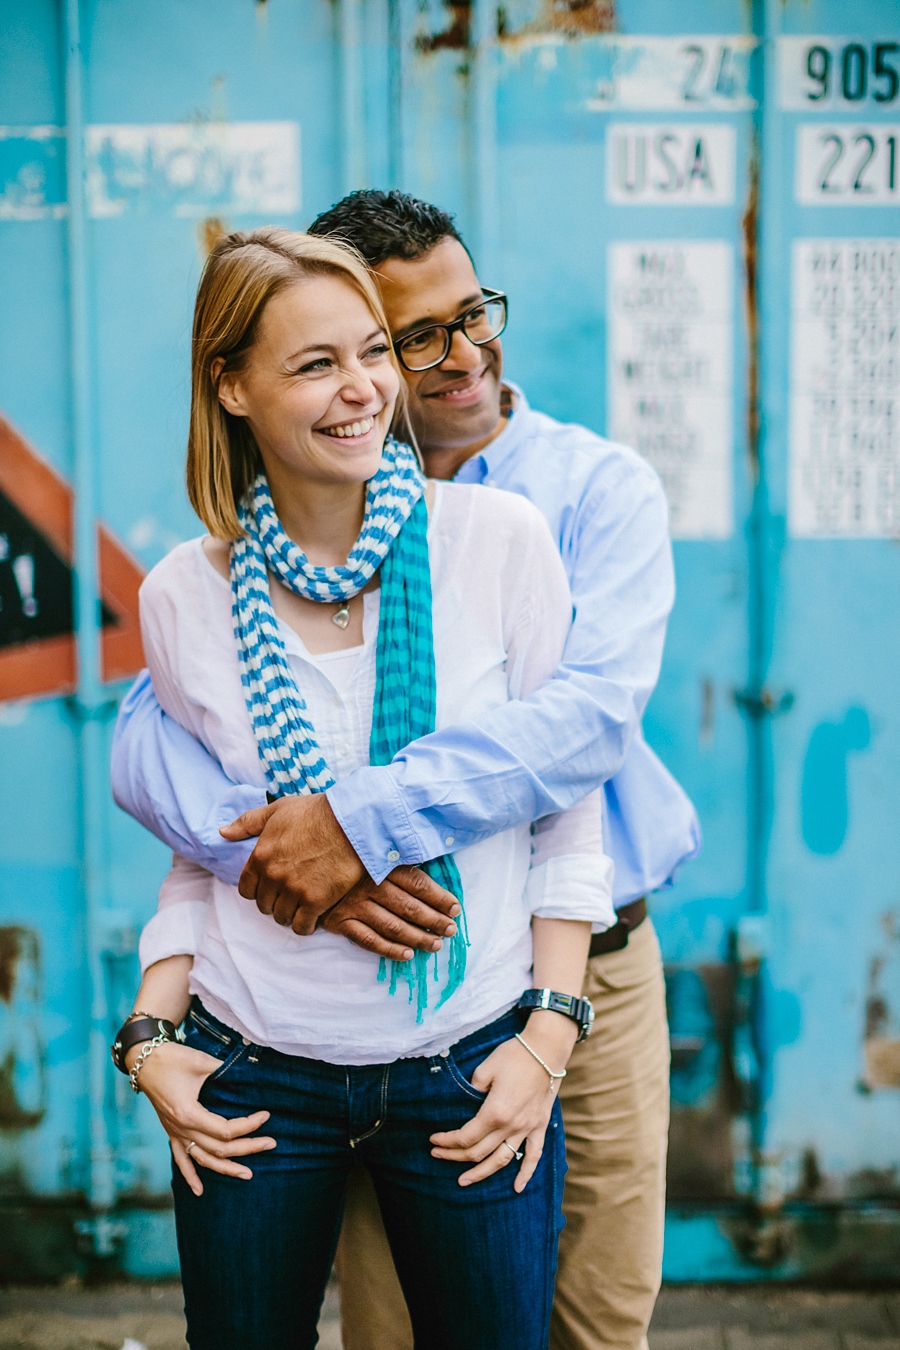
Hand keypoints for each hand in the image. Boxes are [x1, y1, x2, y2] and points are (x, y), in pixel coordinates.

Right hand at [128, 1040, 275, 1196]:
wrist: (144, 1060)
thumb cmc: (173, 1059)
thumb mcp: (201, 1061)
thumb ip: (225, 1070)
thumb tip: (249, 1074)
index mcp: (189, 1114)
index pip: (226, 1130)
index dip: (249, 1125)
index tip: (266, 1115)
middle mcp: (181, 1129)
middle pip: (219, 1149)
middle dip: (248, 1148)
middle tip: (271, 1144)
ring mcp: (175, 1133)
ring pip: (203, 1160)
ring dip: (225, 1169)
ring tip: (247, 1174)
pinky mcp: (171, 1132)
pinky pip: (181, 1160)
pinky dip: (190, 1177)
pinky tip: (199, 1191)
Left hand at [220, 794, 364, 932]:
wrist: (351, 821)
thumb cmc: (316, 812)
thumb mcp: (278, 809)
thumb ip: (248, 822)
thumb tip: (223, 832)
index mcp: (260, 856)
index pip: (246, 889)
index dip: (258, 889)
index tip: (270, 886)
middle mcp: (273, 876)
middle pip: (264, 905)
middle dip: (275, 901)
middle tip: (289, 895)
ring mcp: (294, 890)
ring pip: (281, 917)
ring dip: (290, 913)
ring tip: (301, 905)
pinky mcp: (315, 901)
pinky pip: (301, 926)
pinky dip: (305, 925)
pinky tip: (313, 916)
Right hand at [319, 866, 461, 960]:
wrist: (305, 868)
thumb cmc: (346, 860)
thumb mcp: (370, 852)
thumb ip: (396, 860)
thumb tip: (431, 874)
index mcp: (380, 865)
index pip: (417, 883)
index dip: (439, 898)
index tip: (455, 909)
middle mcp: (369, 885)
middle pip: (409, 906)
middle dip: (434, 920)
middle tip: (450, 930)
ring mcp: (354, 905)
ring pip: (393, 926)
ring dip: (418, 938)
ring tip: (436, 945)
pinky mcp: (340, 921)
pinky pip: (369, 940)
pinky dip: (390, 949)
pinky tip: (407, 954)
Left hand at [429, 1013, 577, 1192]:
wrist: (546, 1049)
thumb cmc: (514, 1055)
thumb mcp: (485, 1069)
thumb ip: (472, 1089)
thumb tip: (466, 1102)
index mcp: (494, 1112)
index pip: (465, 1136)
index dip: (447, 1141)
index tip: (433, 1139)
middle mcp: (510, 1126)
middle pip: (478, 1151)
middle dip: (455, 1156)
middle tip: (438, 1155)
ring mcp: (527, 1128)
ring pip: (501, 1160)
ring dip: (481, 1173)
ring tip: (464, 1180)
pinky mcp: (539, 1126)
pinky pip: (534, 1155)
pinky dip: (526, 1173)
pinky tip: (517, 1188)